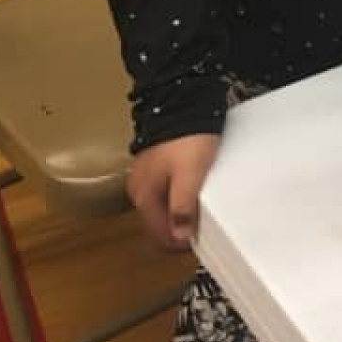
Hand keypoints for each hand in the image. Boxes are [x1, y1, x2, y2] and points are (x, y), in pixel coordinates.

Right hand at [127, 133, 221, 250]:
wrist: (181, 98)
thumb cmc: (186, 137)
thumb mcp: (189, 176)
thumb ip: (182, 208)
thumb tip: (179, 236)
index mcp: (143, 195)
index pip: (158, 233)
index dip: (179, 243)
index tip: (199, 243)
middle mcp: (139, 186)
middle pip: (158, 220)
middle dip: (178, 228)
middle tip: (201, 229)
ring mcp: (146, 173)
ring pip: (162, 204)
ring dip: (179, 211)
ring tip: (199, 211)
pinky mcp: (155, 160)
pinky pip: (166, 188)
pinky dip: (178, 195)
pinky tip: (192, 190)